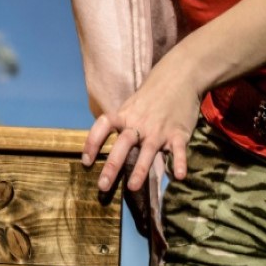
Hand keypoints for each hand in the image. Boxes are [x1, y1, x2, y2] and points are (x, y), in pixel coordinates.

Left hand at [81, 56, 201, 191]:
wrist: (180, 77)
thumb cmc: (152, 94)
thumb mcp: (131, 105)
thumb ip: (121, 123)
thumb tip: (105, 142)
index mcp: (124, 115)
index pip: (102, 127)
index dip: (92, 143)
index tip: (85, 161)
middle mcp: (139, 124)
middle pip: (122, 144)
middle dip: (112, 166)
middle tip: (102, 186)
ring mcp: (159, 130)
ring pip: (148, 151)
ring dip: (140, 170)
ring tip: (133, 188)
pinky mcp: (178, 134)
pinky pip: (178, 151)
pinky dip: (179, 163)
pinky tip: (178, 176)